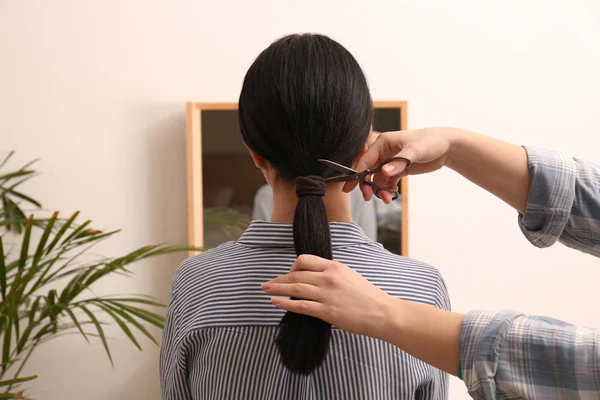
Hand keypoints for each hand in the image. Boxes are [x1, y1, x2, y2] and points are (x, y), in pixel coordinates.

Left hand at [261, 254, 391, 338]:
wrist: (381, 312)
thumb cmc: (367, 296)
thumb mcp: (349, 276)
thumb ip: (331, 274)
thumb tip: (314, 278)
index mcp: (334, 266)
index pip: (304, 261)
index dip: (292, 267)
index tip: (288, 274)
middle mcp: (328, 278)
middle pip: (296, 274)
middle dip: (279, 279)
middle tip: (267, 284)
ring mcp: (326, 294)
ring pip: (295, 288)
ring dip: (277, 289)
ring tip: (266, 290)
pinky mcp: (326, 311)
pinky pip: (300, 305)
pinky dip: (285, 303)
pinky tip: (276, 302)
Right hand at [346, 127, 461, 201]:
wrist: (447, 146)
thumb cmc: (430, 142)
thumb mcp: (414, 151)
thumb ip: (399, 162)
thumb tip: (384, 172)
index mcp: (383, 142)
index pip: (365, 159)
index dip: (356, 173)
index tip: (348, 187)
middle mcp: (384, 151)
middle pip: (368, 170)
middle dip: (367, 184)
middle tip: (368, 197)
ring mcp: (391, 161)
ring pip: (378, 178)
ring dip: (379, 189)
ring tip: (386, 199)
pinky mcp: (398, 169)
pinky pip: (387, 181)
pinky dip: (387, 189)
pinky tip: (392, 194)